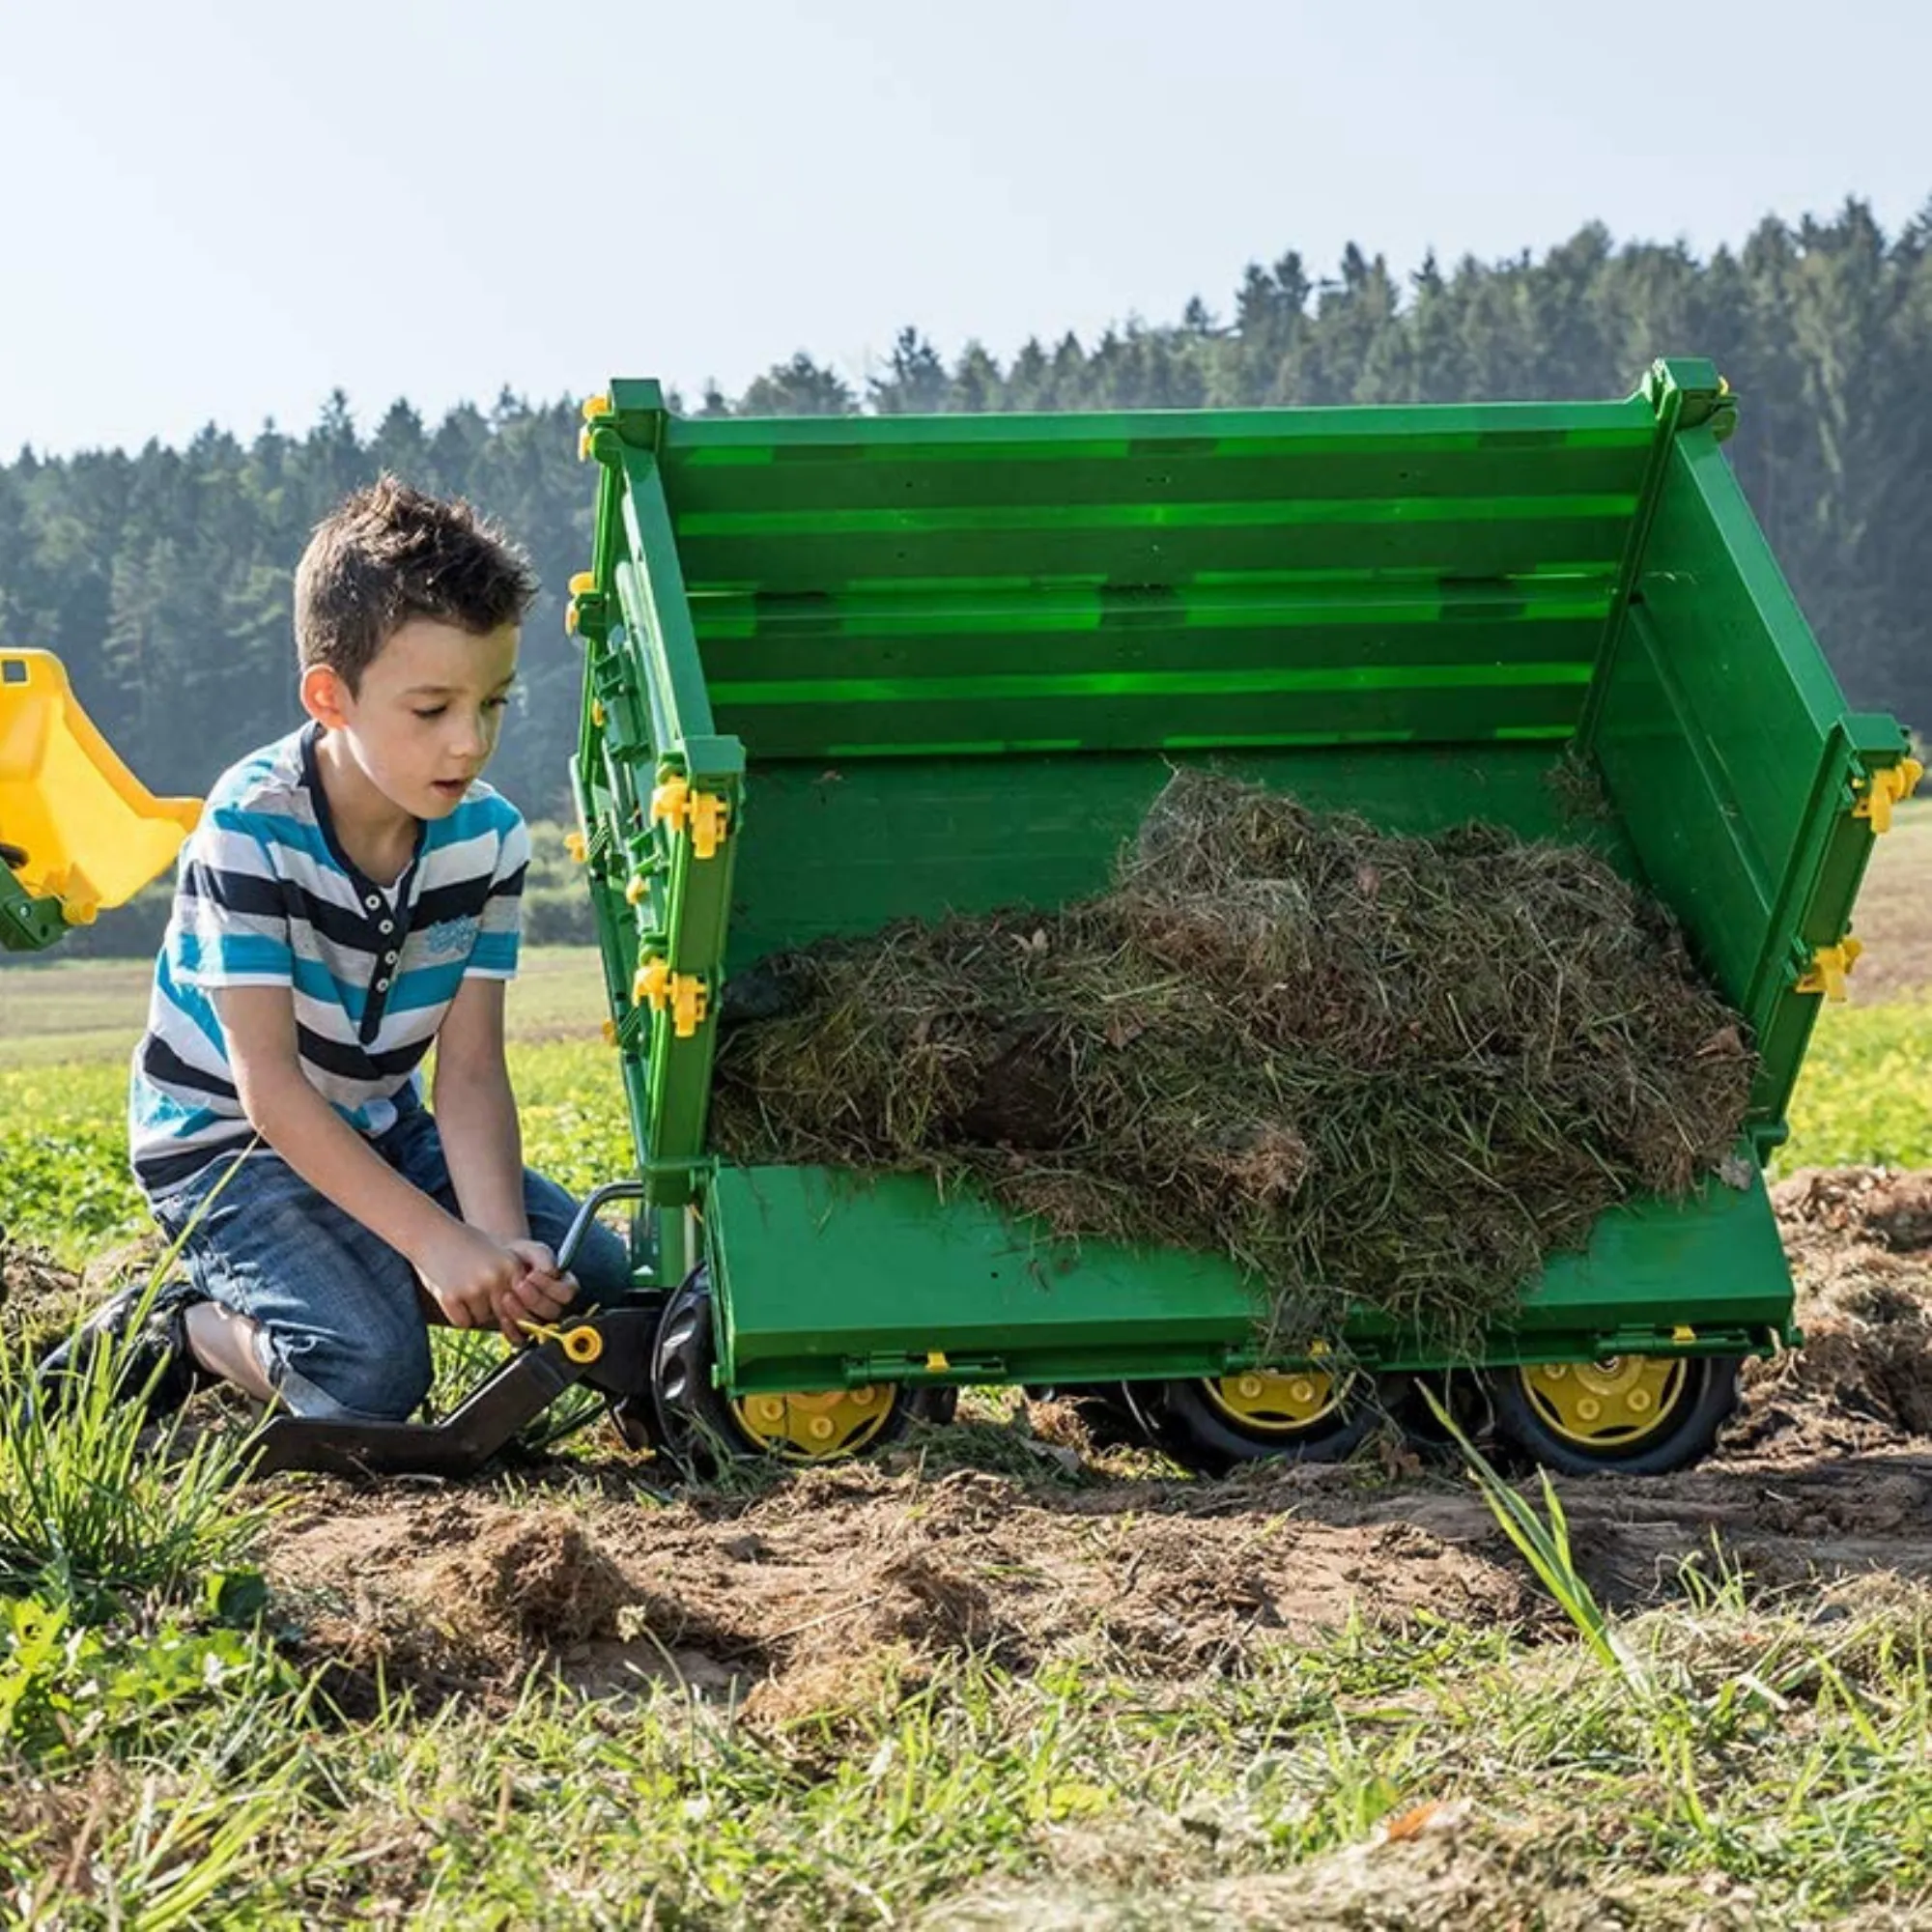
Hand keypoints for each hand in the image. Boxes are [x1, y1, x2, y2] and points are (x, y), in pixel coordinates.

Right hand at [417, 1223, 556, 1341]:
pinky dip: (456, 1315)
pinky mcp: (451, 1297)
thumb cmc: (466, 1243)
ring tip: (461, 1287)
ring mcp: (474, 1288)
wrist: (430, 1232)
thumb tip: (523, 1315)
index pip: (519, 1302)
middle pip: (501, 1314)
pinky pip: (461, 1322)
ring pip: (480, 1319)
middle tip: (474, 1292)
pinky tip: (450, 1294)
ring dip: (472, 1311)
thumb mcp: (498, 1253)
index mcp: (511, 1266)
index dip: (507, 1302)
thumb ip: (513, 1278)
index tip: (494, 1293)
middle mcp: (496, 1278)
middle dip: (490, 1310)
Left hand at [497, 1239, 578, 1338]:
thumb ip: (543, 1257)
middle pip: (552, 1312)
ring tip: (507, 1296)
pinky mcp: (521, 1330)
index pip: (567, 1293)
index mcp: (564, 1287)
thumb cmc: (520, 1256)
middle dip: (534, 1299)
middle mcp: (555, 1306)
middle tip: (519, 1284)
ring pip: (537, 1326)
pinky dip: (511, 1329)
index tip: (532, 1274)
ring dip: (521, 1313)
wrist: (496, 1264)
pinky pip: (520, 1338)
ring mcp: (539, 1320)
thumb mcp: (533, 1250)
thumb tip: (550, 1271)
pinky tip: (502, 1315)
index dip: (550, 1286)